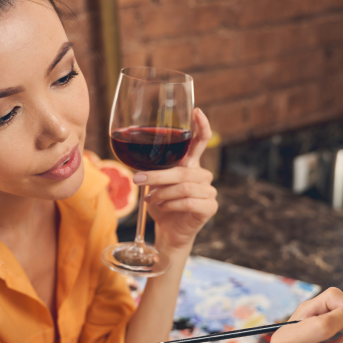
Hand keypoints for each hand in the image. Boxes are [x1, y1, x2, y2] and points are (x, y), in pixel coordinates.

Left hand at [133, 108, 217, 250]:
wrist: (169, 231)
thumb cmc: (162, 205)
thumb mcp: (154, 185)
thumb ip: (152, 171)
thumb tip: (132, 160)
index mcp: (191, 165)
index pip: (201, 141)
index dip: (202, 126)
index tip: (196, 111)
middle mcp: (203, 176)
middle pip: (183, 171)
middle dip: (158, 176)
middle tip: (138, 180)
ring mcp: (209, 192)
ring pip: (184, 186)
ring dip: (162, 193)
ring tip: (150, 199)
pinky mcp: (209, 208)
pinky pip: (189, 202)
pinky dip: (171, 204)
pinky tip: (162, 207)